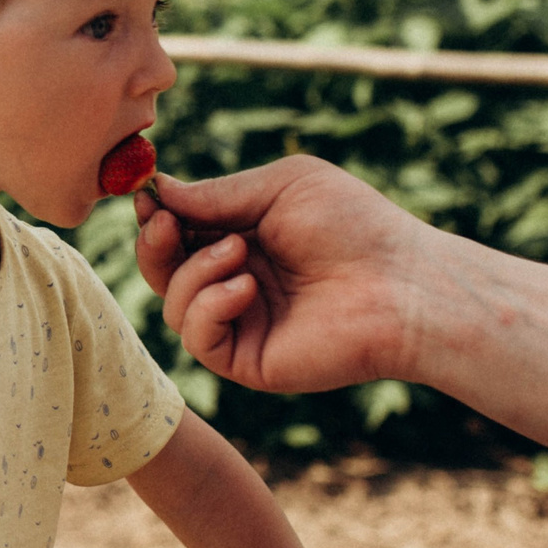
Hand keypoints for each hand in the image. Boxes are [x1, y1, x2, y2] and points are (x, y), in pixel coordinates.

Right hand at [133, 156, 426, 393]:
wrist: (401, 285)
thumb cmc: (354, 225)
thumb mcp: (280, 188)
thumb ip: (216, 194)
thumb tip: (158, 190)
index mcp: (246, 238)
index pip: (180, 232)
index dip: (157, 217)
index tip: (146, 200)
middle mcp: (238, 282)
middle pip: (164, 271)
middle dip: (155, 245)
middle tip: (164, 225)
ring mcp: (242, 323)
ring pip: (174, 304)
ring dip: (194, 271)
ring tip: (238, 253)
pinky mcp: (248, 360)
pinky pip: (197, 338)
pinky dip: (209, 306)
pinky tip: (247, 288)